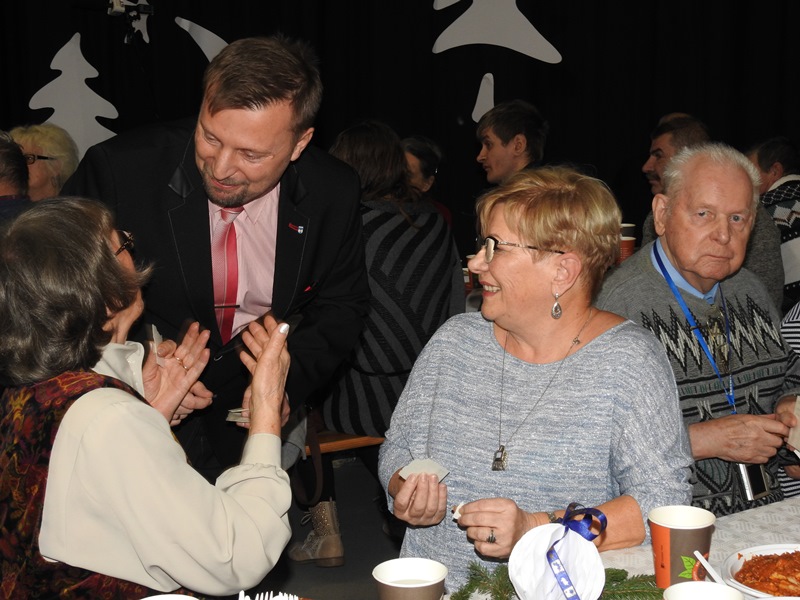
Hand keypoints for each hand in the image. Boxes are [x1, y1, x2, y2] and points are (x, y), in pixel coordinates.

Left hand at [141, 322, 210, 423]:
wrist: (145, 407)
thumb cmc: (143, 390)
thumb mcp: (145, 370)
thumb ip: (152, 356)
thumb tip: (155, 343)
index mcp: (164, 361)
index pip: (171, 347)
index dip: (169, 345)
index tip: (164, 349)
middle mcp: (174, 366)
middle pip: (186, 349)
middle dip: (193, 337)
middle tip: (198, 326)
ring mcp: (181, 374)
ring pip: (193, 357)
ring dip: (200, 345)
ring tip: (206, 333)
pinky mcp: (185, 384)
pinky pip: (195, 372)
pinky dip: (201, 362)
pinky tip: (206, 352)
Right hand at [239, 316, 289, 435]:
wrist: (263, 406)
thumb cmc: (267, 385)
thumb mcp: (271, 359)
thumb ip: (277, 341)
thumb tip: (284, 325)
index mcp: (281, 356)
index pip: (277, 337)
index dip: (272, 326)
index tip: (267, 317)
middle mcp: (276, 362)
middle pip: (267, 343)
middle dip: (260, 333)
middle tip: (252, 324)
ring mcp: (267, 369)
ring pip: (259, 352)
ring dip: (253, 343)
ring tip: (245, 334)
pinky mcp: (260, 377)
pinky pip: (253, 363)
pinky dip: (248, 357)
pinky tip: (242, 353)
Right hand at [391, 473, 446, 526]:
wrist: (414, 496)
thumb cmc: (408, 488)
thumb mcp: (403, 484)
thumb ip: (409, 481)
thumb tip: (419, 474)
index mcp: (399, 511)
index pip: (402, 502)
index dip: (408, 488)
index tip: (413, 475)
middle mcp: (411, 518)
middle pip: (418, 506)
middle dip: (423, 489)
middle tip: (424, 475)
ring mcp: (424, 520)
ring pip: (431, 508)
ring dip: (433, 491)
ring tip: (433, 477)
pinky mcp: (436, 519)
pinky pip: (441, 509)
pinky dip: (442, 496)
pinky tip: (442, 485)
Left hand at [456, 497, 533, 557]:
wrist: (528, 531)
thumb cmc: (511, 517)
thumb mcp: (502, 505)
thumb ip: (482, 506)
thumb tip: (458, 509)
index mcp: (507, 506)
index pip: (481, 505)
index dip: (468, 507)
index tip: (461, 510)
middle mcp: (507, 521)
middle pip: (478, 519)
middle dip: (465, 519)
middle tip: (461, 520)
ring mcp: (505, 537)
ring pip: (477, 533)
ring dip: (470, 531)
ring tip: (471, 529)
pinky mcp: (502, 550)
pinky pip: (481, 547)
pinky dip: (476, 543)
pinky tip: (479, 540)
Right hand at [689, 413, 789, 462]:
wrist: (712, 438)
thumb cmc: (723, 426)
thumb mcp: (743, 416)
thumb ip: (762, 418)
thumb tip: (774, 417)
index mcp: (756, 423)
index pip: (781, 428)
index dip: (784, 430)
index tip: (782, 431)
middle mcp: (758, 436)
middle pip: (779, 441)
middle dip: (775, 439)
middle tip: (767, 437)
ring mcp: (755, 448)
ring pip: (773, 452)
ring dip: (769, 448)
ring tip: (759, 444)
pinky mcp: (751, 458)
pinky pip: (765, 459)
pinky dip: (762, 456)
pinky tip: (754, 450)